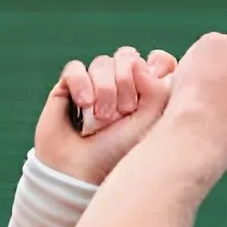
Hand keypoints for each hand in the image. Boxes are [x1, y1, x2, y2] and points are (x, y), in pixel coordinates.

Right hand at [32, 46, 178, 184]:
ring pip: (102, 62)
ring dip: (104, 89)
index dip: (154, 68)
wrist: (79, 171)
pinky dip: (81, 84)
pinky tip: (83, 105)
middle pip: (127, 56)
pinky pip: (75, 67)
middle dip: (125, 83)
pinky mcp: (69, 86)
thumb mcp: (150, 123)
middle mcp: (122, 85)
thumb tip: (138, 61)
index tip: (148, 92)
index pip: (158, 60)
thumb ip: (158, 88)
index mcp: (147, 93)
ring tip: (100, 118)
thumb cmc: (118, 152)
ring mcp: (95, 84)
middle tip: (120, 114)